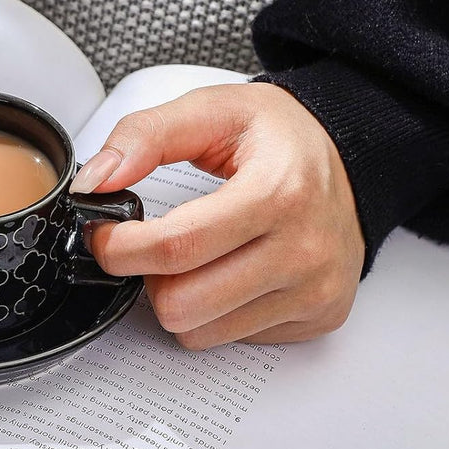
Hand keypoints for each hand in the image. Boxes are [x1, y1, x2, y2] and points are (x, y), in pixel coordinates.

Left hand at [75, 83, 364, 347]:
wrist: (352, 159)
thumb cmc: (280, 136)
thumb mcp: (212, 109)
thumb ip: (144, 136)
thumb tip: (96, 181)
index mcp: (279, 192)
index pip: (176, 247)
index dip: (120, 246)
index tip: (104, 233)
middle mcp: (305, 250)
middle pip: (182, 303)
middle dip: (146, 276)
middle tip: (149, 245)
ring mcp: (315, 291)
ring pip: (200, 332)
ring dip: (177, 298)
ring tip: (192, 256)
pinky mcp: (317, 318)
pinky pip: (232, 339)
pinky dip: (214, 311)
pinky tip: (228, 272)